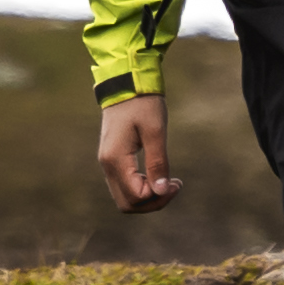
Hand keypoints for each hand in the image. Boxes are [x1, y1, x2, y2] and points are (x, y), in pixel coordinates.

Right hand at [94, 90, 175, 213]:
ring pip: (125, 197)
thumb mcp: (155, 131)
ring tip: (169, 181)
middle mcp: (107, 164)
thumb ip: (157, 163)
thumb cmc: (143, 103)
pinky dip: (141, 187)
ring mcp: (107, 162)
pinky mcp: (112, 158)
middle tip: (173, 186)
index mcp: (115, 159)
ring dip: (148, 196)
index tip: (177, 182)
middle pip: (127, 203)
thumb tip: (162, 192)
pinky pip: (124, 184)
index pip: (136, 196)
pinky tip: (157, 175)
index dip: (158, 197)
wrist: (126, 80)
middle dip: (153, 202)